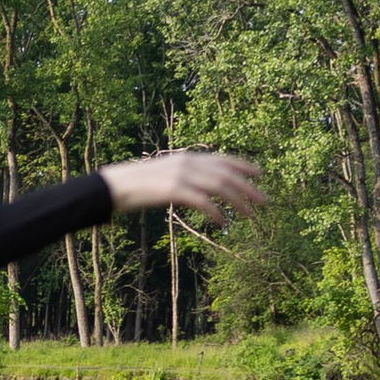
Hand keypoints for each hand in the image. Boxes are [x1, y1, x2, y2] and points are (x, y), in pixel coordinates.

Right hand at [100, 149, 263, 223]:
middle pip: (227, 174)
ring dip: (238, 202)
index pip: (223, 159)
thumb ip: (184, 177)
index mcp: (187, 157)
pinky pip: (203, 202)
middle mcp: (187, 163)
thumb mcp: (165, 174)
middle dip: (249, 187)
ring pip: (220, 187)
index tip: (260, 173)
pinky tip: (223, 222)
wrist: (114, 186)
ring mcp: (181, 175)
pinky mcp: (174, 190)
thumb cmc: (137, 184)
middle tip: (265, 201)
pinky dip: (216, 212)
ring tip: (250, 216)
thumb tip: (200, 189)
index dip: (244, 166)